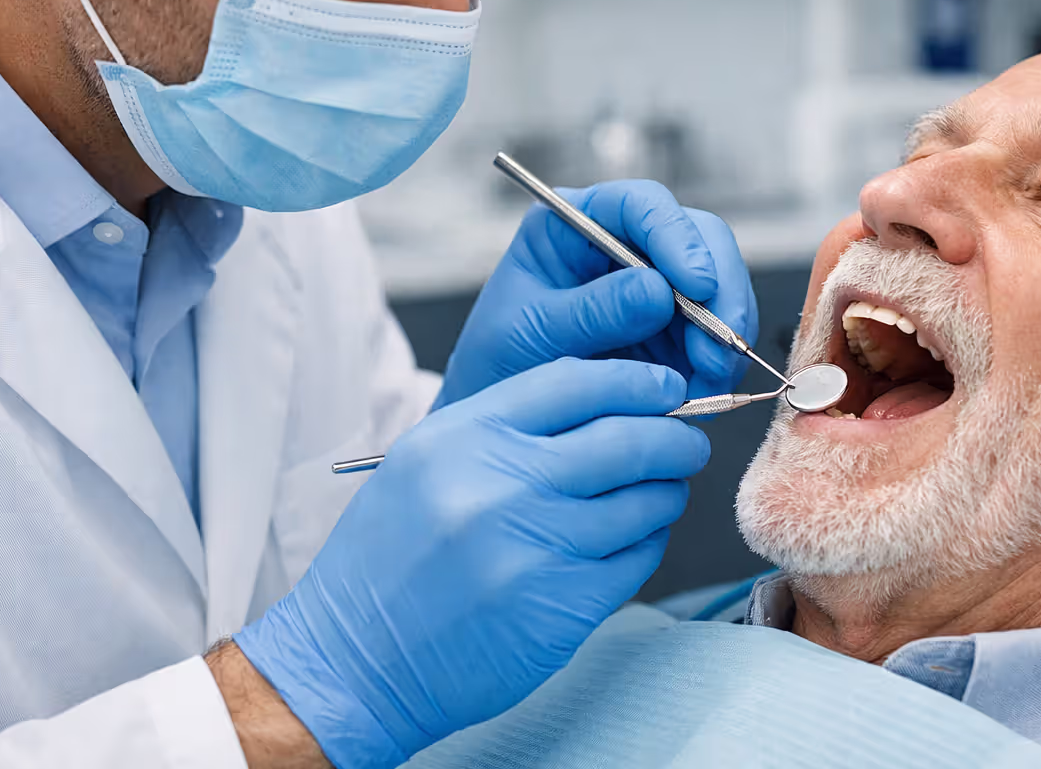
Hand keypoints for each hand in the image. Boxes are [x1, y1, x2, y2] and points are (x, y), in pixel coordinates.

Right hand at [234, 358, 707, 768]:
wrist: (354, 659)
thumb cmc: (391, 555)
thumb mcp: (429, 459)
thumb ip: (509, 424)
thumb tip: (612, 399)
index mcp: (466, 437)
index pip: (578, 382)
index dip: (636, 380)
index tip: (666, 386)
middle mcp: (502, 486)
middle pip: (629, 438)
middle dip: (675, 436)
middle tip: (686, 441)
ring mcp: (537, 548)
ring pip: (646, 500)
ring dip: (665, 492)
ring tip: (657, 492)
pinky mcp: (564, 607)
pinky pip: (638, 557)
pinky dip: (647, 542)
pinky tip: (631, 539)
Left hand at [436, 180, 758, 408]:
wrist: (501, 414)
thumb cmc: (499, 359)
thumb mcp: (532, 333)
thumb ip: (593, 311)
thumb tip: (658, 291)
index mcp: (576, 224)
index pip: (640, 205)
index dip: (677, 237)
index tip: (696, 285)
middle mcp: (626, 244)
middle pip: (700, 237)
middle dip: (720, 290)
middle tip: (722, 345)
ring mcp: (658, 285)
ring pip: (722, 286)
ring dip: (727, 334)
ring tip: (712, 378)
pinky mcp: (678, 328)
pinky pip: (720, 333)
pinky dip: (722, 363)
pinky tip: (707, 390)